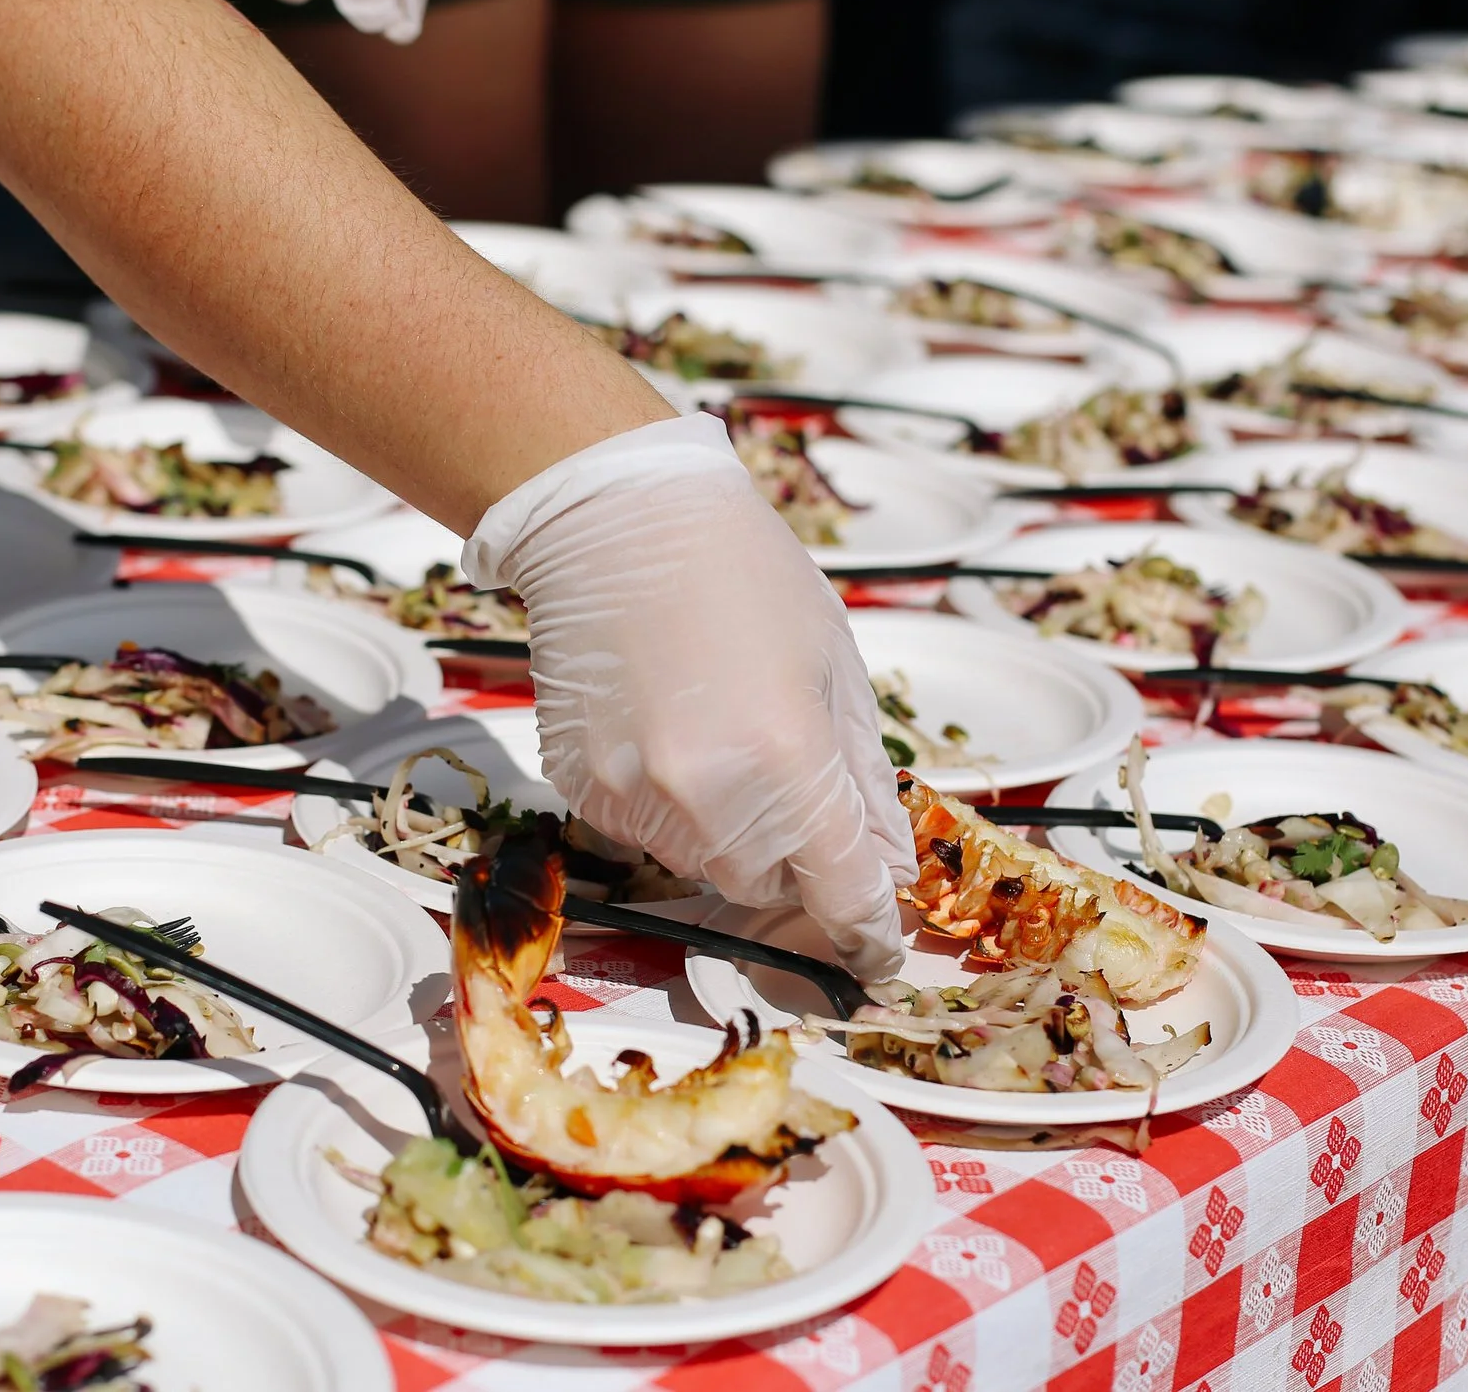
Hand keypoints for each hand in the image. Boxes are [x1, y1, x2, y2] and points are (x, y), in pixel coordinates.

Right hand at [463, 414, 916, 981]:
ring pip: (700, 863)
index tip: (877, 948)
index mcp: (791, 763)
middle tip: (781, 771)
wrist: (614, 519)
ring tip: (714, 730)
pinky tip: (663, 726)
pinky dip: (664, 803)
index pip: (842, 897)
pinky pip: (640, 831)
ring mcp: (636, 798)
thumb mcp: (833, 667)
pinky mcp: (583, 788)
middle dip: (788, 855)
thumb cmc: (742, 574)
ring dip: (724, 827)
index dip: (867, 932)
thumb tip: (884, 868)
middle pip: (765, 887)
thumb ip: (862, 780)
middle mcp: (710, 798)